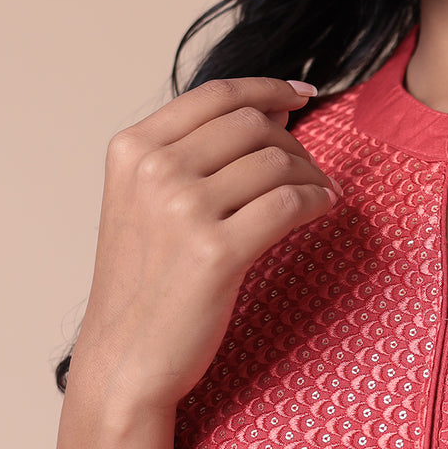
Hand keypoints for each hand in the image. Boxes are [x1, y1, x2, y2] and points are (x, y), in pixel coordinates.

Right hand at [72, 75, 341, 412]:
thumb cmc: (146, 284)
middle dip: (293, 143)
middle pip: (253, 125)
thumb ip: (192, 153)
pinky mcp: (217, 252)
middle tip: (309, 171)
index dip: (267, 88)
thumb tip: (271, 111)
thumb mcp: (144, 201)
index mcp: (132, 149)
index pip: (217, 95)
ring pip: (278, 163)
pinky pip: (292, 203)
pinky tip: (322, 210)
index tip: (301, 95)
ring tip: (319, 196)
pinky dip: (318, 201)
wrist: (125, 359)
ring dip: (312, 176)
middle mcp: (154, 170)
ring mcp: (183, 209)